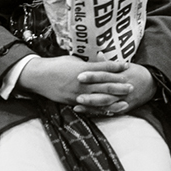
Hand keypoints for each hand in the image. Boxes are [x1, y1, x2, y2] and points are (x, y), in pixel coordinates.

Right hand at [16, 55, 131, 105]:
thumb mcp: (72, 61)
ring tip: (126, 99)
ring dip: (114, 99)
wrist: (39, 76)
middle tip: (132, 85)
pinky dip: (102, 109)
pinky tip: (110, 110)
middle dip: (119, 85)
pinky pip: (90, 107)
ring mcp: (78, 93)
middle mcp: (82, 82)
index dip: (116, 67)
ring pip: (100, 98)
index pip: (103, 68)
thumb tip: (97, 65)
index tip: (127, 65)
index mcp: (82, 69)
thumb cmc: (55, 65)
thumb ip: (86, 64)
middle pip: (105, 84)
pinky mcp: (73, 102)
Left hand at [73, 61, 156, 116]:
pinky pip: (110, 111)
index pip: (104, 75)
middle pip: (104, 91)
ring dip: (92, 105)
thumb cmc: (135, 72)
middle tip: (76, 94)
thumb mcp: (124, 65)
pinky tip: (87, 112)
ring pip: (106, 104)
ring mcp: (123, 99)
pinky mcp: (124, 108)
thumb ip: (109, 63)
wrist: (152, 83)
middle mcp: (122, 88)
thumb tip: (98, 53)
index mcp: (120, 76)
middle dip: (91, 94)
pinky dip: (99, 113)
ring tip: (78, 105)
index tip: (79, 76)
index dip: (92, 76)